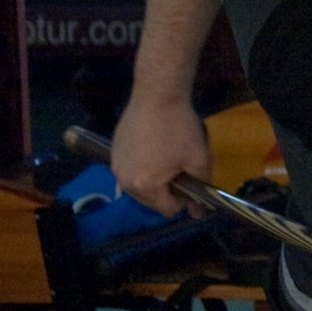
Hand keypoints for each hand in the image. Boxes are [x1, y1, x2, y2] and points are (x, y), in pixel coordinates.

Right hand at [111, 98, 209, 216]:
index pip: (167, 209)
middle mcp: (124, 181)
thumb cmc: (180, 129)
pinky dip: (143, 169)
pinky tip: (154, 152)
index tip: (192, 183)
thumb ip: (199, 189)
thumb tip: (198, 213)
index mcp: (145, 186)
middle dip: (169, 192)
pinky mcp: (112, 152)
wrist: (157, 96)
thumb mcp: (198, 160)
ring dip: (155, 182)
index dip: (184, 201)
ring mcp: (115, 166)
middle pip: (151, 201)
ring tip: (168, 161)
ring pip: (140, 187)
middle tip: (182, 170)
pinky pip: (130, 171)